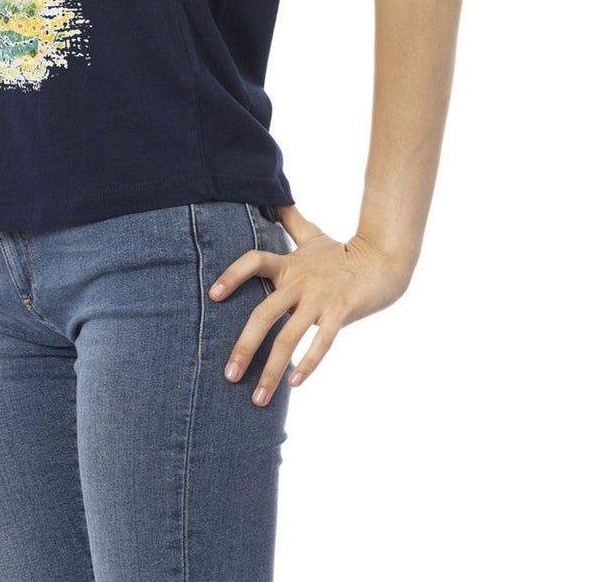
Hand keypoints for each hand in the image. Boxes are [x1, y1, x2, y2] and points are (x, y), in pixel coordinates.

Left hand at [207, 207, 414, 404]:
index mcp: (289, 265)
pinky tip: (294, 384)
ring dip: (271, 369)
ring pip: (288, 336)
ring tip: (258, 398)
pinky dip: (307, 363)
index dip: (232, 274)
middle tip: (229, 375)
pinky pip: (321, 342)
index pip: (253, 261)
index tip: (213, 295)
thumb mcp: (313, 234)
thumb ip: (291, 219)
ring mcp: (319, 298)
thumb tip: (273, 198)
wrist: (383, 260)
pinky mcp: (340, 312)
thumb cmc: (342, 252)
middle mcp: (299, 282)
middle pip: (263, 313)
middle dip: (244, 346)